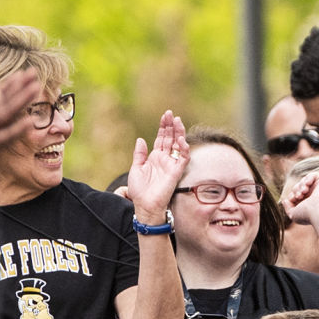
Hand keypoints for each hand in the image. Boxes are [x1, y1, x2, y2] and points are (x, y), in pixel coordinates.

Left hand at [122, 110, 189, 224]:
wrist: (144, 205)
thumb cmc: (139, 190)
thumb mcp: (136, 168)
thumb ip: (139, 154)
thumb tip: (141, 139)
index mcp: (155, 157)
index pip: (162, 139)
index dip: (163, 127)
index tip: (165, 116)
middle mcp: (165, 159)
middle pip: (170, 139)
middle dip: (171, 126)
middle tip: (171, 114)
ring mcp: (171, 165)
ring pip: (179, 145)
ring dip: (179, 133)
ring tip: (177, 121)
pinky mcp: (176, 172)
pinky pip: (183, 158)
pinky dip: (183, 149)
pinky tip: (180, 140)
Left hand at [280, 170, 318, 224]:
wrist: (318, 210)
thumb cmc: (307, 214)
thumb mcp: (293, 214)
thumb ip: (288, 208)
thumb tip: (284, 200)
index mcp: (307, 203)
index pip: (295, 195)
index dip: (292, 195)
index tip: (293, 199)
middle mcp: (313, 196)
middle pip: (298, 187)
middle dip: (296, 190)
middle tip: (299, 196)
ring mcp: (318, 189)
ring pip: (304, 181)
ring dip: (301, 185)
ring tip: (303, 191)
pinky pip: (314, 175)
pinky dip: (309, 178)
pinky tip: (308, 184)